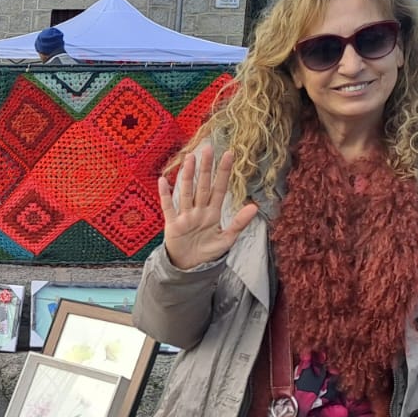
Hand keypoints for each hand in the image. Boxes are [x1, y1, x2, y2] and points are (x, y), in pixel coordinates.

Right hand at [157, 142, 257, 269]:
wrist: (190, 268)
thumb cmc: (208, 253)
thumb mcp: (227, 240)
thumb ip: (239, 223)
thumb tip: (254, 207)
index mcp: (213, 213)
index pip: (220, 188)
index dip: (224, 172)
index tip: (229, 155)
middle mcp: (199, 210)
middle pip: (203, 185)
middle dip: (206, 167)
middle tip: (208, 148)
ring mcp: (185, 216)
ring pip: (187, 192)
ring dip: (188, 175)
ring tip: (190, 158)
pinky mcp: (172, 224)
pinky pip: (168, 207)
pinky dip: (165, 195)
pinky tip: (163, 181)